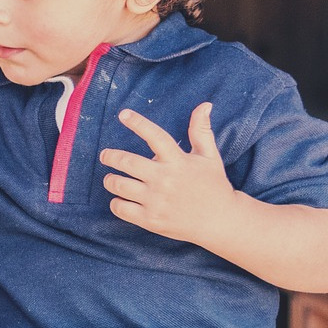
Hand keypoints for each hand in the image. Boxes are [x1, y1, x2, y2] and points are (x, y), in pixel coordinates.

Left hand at [99, 103, 240, 243]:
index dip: (138, 123)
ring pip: (119, 185)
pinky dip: (115, 202)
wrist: (221, 221)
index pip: (155, 136)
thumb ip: (201, 131)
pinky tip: (120, 199)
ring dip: (110, 180)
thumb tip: (205, 105)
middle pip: (127, 161)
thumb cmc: (213, 186)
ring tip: (111, 178)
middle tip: (105, 154)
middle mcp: (165, 179)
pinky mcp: (150, 220)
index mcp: (178, 161)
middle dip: (110, 156)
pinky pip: (121, 208)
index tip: (123, 114)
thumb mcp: (210, 156)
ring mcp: (156, 201)